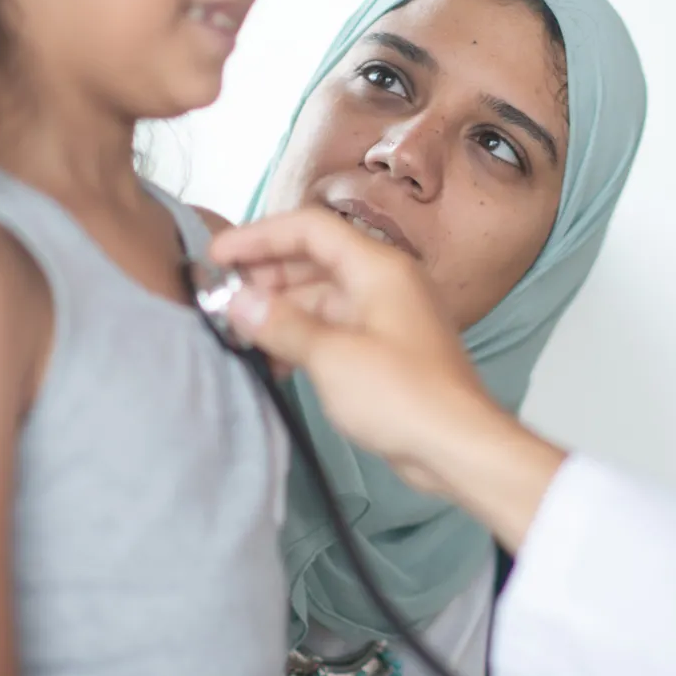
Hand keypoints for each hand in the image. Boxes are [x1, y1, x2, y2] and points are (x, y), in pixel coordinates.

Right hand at [211, 208, 567, 549]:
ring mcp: (386, 316)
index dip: (259, 236)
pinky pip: (334, 328)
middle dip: (265, 277)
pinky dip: (302, 338)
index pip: (310, 229)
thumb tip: (237, 300)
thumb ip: (282, 324)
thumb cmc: (404, 396)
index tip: (217, 256)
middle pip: (314, 260)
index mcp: (378, 267)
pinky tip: (273, 364)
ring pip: (321, 297)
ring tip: (239, 337)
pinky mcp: (384, 349)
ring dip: (280, 312)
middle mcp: (384, 282)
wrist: (459, 446)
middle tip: (221, 302)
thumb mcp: (332, 357)